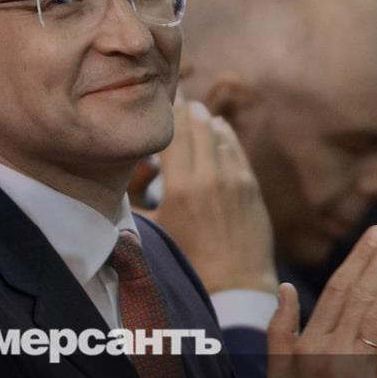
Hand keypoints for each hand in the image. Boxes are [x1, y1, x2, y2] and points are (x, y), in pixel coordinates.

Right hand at [139, 97, 276, 293]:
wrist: (236, 286)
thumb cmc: (189, 263)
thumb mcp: (157, 232)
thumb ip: (140, 202)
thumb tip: (125, 181)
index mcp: (181, 187)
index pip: (172, 135)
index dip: (165, 113)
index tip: (157, 96)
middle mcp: (210, 177)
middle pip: (196, 128)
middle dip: (185, 110)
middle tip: (175, 91)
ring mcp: (235, 180)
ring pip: (218, 135)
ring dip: (205, 120)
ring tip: (194, 108)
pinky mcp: (251, 187)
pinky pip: (236, 150)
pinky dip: (226, 136)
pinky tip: (219, 128)